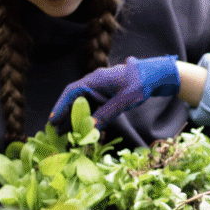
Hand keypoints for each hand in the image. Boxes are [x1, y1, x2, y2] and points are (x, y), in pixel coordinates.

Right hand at [49, 55, 180, 129]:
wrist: (155, 75)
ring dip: (76, 119)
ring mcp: (100, 89)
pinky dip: (89, 118)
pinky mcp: (107, 95)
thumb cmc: (140, 84)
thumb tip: (89, 128)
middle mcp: (94, 83)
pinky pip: (93, 107)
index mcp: (94, 80)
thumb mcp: (123, 100)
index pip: (71, 93)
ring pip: (83, 105)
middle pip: (75, 100)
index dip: (60, 107)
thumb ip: (106, 113)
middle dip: (66, 116)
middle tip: (57, 133)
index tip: (53, 121)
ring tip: (68, 134)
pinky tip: (86, 129)